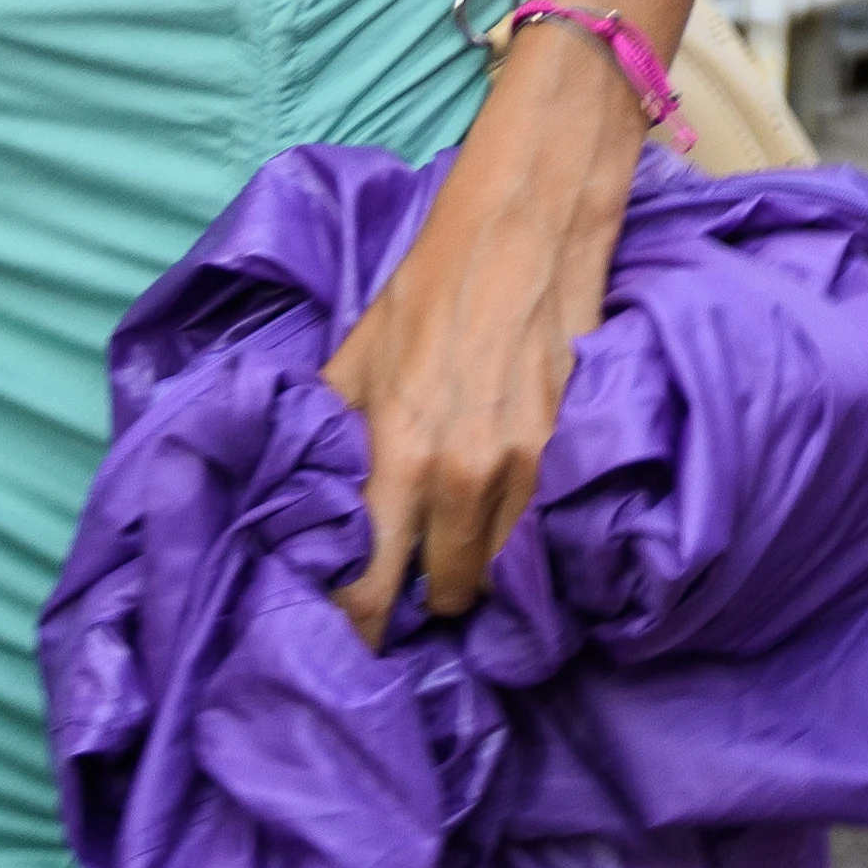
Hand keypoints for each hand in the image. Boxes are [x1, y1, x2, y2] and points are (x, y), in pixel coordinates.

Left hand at [319, 38, 642, 645]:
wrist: (528, 225)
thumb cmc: (430, 287)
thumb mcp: (354, 358)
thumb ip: (328, 439)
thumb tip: (296, 508)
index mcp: (399, 457)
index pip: (369, 593)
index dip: (355, 628)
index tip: (345, 642)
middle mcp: (465, 478)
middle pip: (445, 598)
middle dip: (421, 598)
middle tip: (405, 577)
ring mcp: (528, 470)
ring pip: (499, 571)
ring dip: (473, 566)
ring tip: (451, 540)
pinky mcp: (570, 454)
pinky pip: (538, 530)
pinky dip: (516, 533)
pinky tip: (497, 507)